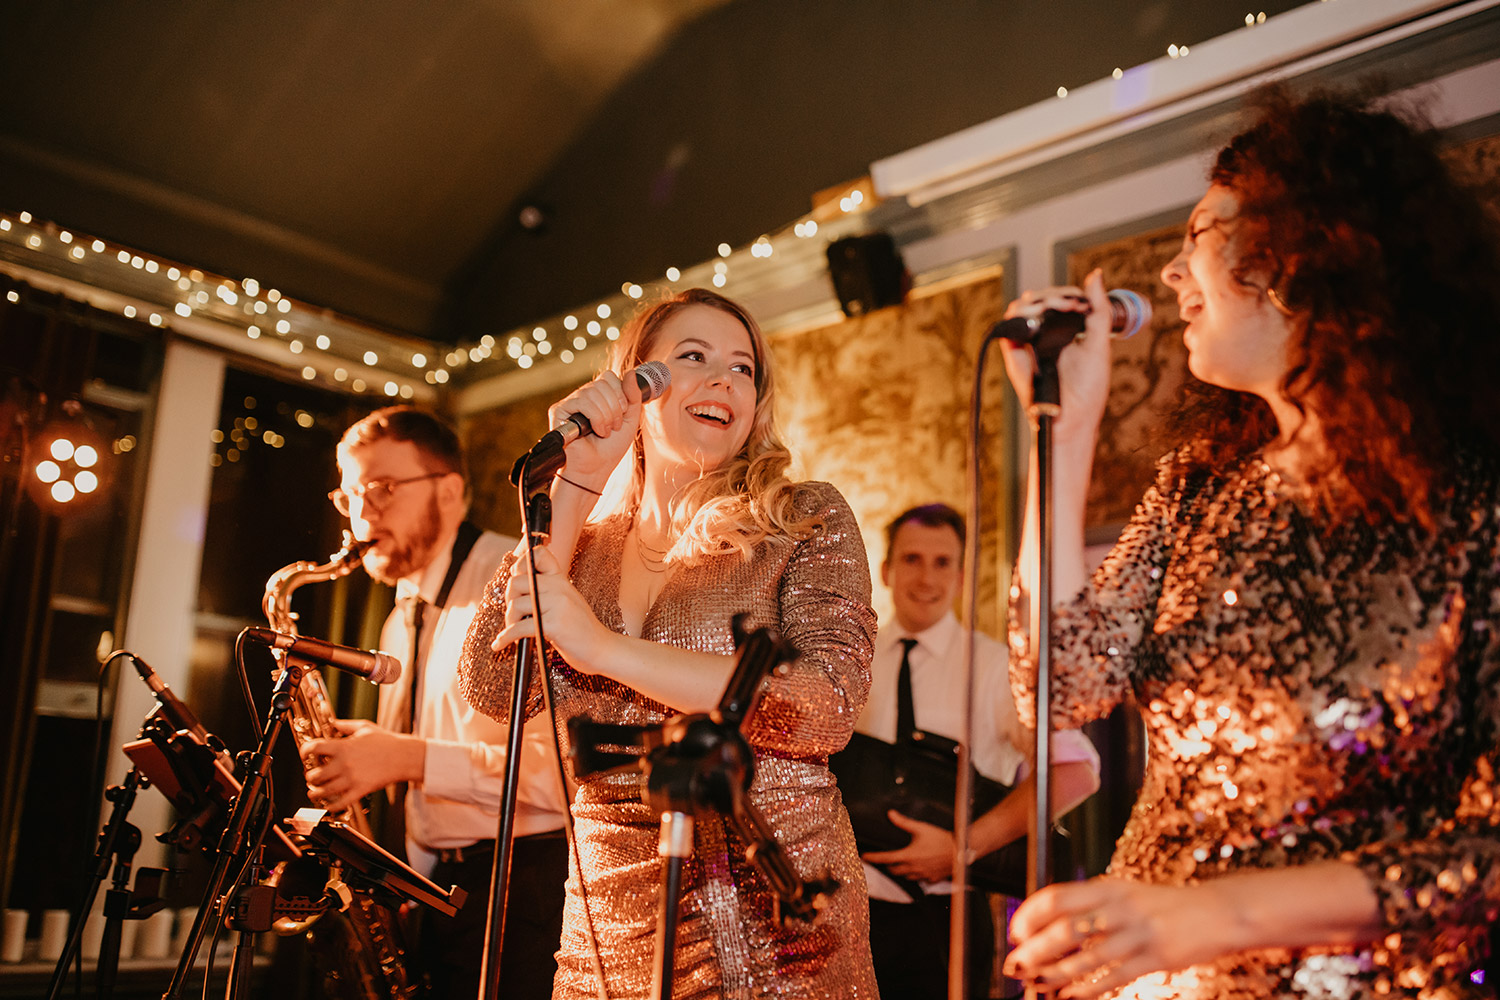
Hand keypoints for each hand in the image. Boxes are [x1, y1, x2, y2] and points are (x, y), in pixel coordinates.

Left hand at [301, 719, 424, 811]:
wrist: (404, 756)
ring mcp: (351, 779)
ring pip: (323, 791)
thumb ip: (345, 726)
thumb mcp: (364, 727)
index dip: (304, 752)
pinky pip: (340, 803)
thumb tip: (333, 723)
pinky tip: (328, 804)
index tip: (305, 755)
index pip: (313, 748)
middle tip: (312, 776)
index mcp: (343, 747)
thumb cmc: (387, 742)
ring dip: (315, 793)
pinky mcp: (360, 791)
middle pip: (314, 775)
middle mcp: (344, 764)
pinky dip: (330, 806)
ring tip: (313, 793)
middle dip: (310, 776)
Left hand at [491, 543, 615, 672]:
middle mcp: (559, 587)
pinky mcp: (554, 625)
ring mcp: (558, 605)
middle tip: (513, 615)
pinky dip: (505, 638)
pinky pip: (519, 628)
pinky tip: (500, 645)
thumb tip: (515, 590)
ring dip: (508, 621)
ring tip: (512, 631)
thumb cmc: (580, 629)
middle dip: (508, 599)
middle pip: (516, 582)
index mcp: (561, 580)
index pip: (539, 555)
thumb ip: (547, 592)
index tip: (516, 579)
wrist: (601, 648)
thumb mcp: (567, 601)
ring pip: (516, 605)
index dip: (520, 564)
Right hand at [547, 369, 643, 486]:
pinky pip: (582, 401)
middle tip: (614, 427)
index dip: (620, 393)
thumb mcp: (630, 420)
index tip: (622, 415)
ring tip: (605, 432)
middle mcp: (583, 396)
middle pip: (602, 382)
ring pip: (593, 391)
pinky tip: (595, 430)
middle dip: (615, 407)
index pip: (609, 377)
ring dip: (606, 415)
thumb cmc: (610, 448)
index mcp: (598, 396)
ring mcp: (571, 402)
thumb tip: (631, 372)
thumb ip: (633, 397)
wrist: (596, 468)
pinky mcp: (559, 410)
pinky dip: (595, 417)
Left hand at [861, 810, 957, 882]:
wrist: (960, 851)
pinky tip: (918, 869)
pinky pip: (919, 880)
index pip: (885, 859)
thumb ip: (903, 822)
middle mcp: (913, 868)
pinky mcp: (932, 879)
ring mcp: (922, 876)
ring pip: (905, 877)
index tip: (864, 857)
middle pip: (894, 870)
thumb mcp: (921, 828)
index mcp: (908, 856)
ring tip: (901, 863)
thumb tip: (890, 814)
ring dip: (901, 871)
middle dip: (888, 865)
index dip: (873, 858)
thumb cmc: (940, 838)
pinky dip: (915, 875)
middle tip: (886, 859)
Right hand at [1000, 268, 1113, 445]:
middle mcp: (1043, 335)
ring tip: (1061, 307)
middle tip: (1074, 303)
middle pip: (1040, 298)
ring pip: (1022, 305)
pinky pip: (1009, 323)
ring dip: (1042, 300)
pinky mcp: (1014, 351)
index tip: (1083, 302)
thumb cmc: (1088, 387)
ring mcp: (1027, 342)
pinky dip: (1023, 313)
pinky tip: (1043, 313)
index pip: (1059, 300)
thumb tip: (1096, 274)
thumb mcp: (1099, 342)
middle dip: (1056, 295)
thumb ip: (1098, 310)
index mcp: (1063, 332)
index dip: (1068, 294)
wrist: (1073, 416)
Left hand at [1003, 876, 1236, 998]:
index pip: (1058, 897)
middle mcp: (1122, 907)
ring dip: (1056, 973)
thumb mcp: (1126, 893)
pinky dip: (1088, 989)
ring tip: (1038, 982)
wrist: (1217, 912)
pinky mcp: (1157, 958)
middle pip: (1066, 928)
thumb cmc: (1165, 905)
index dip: (1031, 915)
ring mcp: (1140, 933)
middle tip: (1018, 963)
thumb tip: (1051, 924)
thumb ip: (1093, 904)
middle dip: (1036, 949)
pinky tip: (1071, 995)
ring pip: (1087, 958)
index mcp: (1110, 887)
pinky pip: (1115, 976)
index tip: (1017, 931)